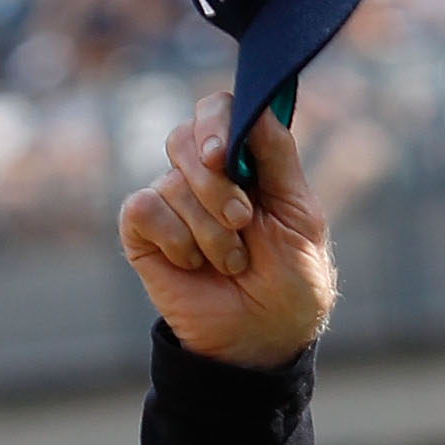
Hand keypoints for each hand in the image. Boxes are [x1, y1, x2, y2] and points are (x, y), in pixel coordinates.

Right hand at [118, 88, 334, 368]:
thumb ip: (279, 158)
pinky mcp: (143, 227)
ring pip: (172, 183)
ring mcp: (171, 198)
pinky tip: (194, 264)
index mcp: (244, 160)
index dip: (215, 123)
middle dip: (217, 186)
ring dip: (209, 231)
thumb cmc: (291, 279)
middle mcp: (203, 172)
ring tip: (233, 263)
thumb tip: (258, 106)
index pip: (218, 109)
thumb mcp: (301, 216)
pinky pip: (145, 208)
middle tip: (242, 222)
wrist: (264, 338)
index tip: (222, 156)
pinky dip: (176, 239)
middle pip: (187, 139)